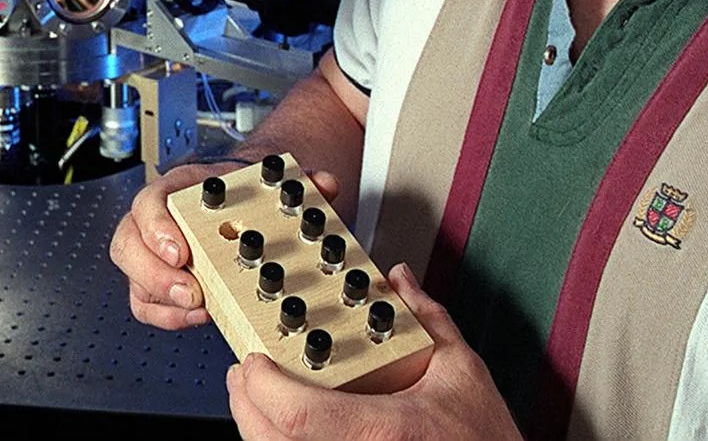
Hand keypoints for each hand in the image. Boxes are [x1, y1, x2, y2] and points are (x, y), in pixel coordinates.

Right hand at [110, 158, 344, 329]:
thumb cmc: (241, 191)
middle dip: (155, 274)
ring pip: (133, 276)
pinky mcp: (159, 280)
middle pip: (129, 243)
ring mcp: (154, 251)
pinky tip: (199, 315)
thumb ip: (295, 180)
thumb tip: (322, 182)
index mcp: (179, 189)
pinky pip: (146, 303)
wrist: (239, 199)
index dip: (158, 227)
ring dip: (162, 298)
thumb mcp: (266, 179)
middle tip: (190, 291)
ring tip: (198, 309)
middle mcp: (158, 219)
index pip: (150, 201)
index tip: (180, 251)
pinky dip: (167, 315)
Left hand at [225, 264, 521, 440]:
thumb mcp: (462, 372)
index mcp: (382, 430)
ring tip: (260, 401)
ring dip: (259, 430)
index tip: (254, 359)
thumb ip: (428, 319)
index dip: (261, 385)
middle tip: (246, 376)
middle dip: (246, 406)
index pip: (297, 412)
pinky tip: (286, 432)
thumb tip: (402, 281)